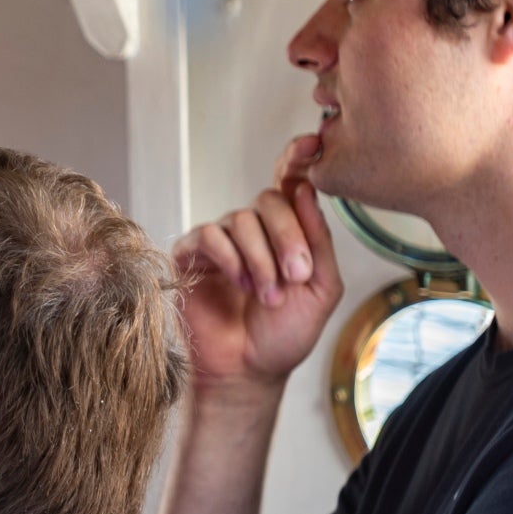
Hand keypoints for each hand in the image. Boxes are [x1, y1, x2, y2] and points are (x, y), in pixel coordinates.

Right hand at [172, 137, 344, 394]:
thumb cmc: (284, 335)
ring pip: (242, 220)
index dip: (297, 158)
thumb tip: (307, 190)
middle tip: (295, 276)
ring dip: (260, 260)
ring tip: (266, 296)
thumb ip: (319, 242)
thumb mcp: (321, 290)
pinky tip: (238, 284)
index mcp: (287, 233)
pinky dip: (229, 258)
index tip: (313, 142)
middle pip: (269, 201)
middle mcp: (253, 230)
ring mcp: (221, 240)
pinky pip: (210, 235)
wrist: (247, 371)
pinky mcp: (191, 254)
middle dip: (287, 238)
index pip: (289, 184)